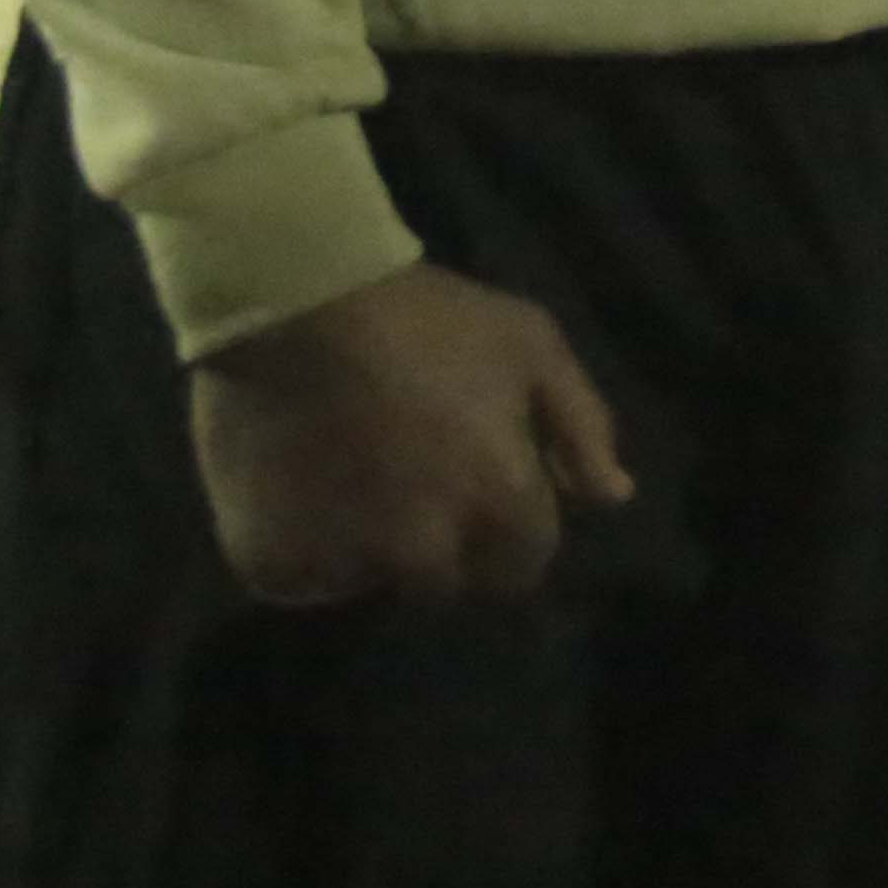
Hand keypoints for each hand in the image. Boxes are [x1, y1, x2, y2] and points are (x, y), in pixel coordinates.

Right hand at [187, 258, 632, 607]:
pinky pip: (305, 577)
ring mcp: (346, 558)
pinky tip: (309, 493)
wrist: (300, 303)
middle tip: (419, 492)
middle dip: (446, 552)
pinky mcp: (274, 559)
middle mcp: (427, 545)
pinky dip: (310, 550)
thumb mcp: (533, 347)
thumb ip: (583, 427)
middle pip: (449, 584)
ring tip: (360, 486)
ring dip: (377, 552)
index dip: (513, 538)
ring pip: (377, 581)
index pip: (523, 565)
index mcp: (499, 498)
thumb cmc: (431, 319)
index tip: (490, 503)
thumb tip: (613, 497)